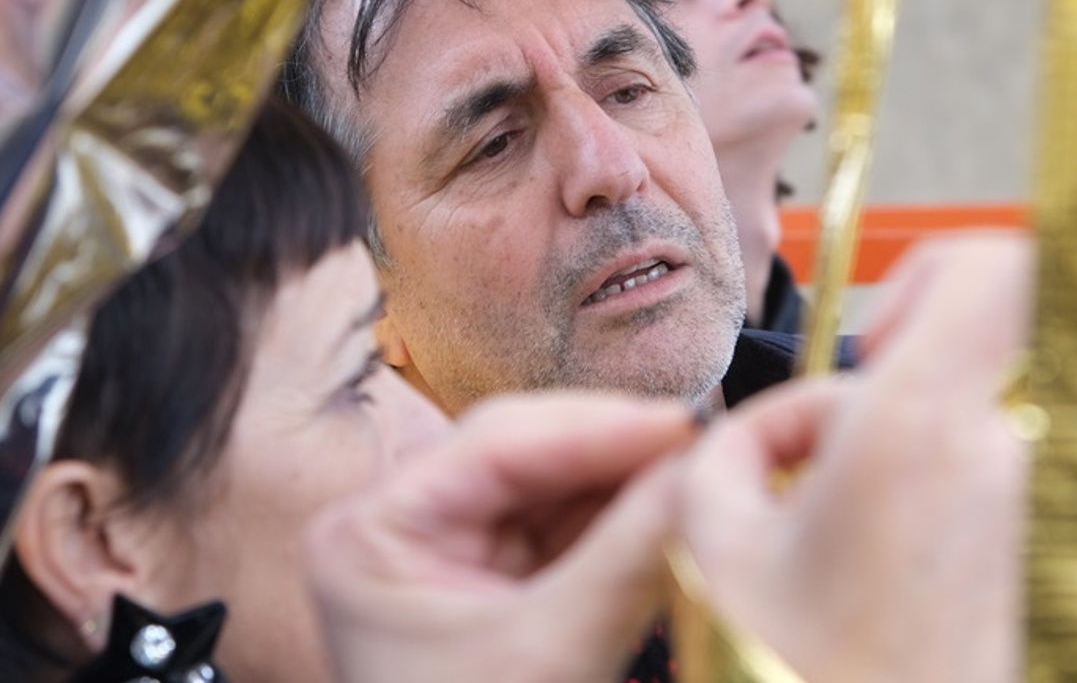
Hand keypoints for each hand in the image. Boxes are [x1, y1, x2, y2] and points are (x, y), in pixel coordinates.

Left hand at [306, 393, 692, 682]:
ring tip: (704, 473)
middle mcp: (398, 529)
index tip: (684, 423)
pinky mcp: (496, 586)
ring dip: (629, 481)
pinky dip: (623, 523)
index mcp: (368, 534)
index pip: (492, 446)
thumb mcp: (550, 654)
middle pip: (525, 455)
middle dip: (617, 451)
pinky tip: (675, 510)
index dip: (596, 427)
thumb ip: (626, 554)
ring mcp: (448, 556)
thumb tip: (705, 469)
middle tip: (708, 442)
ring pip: (556, 489)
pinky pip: (568, 533)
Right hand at [677, 234, 1031, 681]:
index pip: (994, 263)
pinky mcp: (1063, 560)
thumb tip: (759, 438)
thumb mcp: (711, 546)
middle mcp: (1006, 455)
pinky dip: (942, 504)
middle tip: (841, 453)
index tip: (878, 332)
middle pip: (976, 352)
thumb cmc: (815, 674)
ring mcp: (1048, 510)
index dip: (933, 265)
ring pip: (984, 422)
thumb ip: (722, 452)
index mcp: (922, 428)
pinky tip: (888, 571)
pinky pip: (1000, 486)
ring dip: (913, 452)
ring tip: (849, 534)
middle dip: (897, 386)